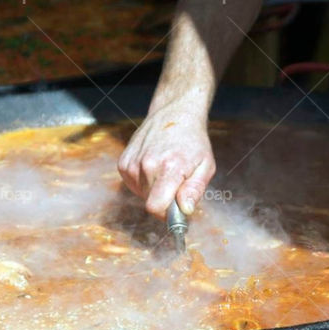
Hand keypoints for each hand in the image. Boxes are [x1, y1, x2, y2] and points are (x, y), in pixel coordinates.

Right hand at [117, 100, 214, 218]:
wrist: (174, 114)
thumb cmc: (193, 141)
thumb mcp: (205, 166)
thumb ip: (195, 190)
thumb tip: (185, 210)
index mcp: (169, 168)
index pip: (156, 207)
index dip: (167, 215)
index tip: (177, 210)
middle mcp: (146, 165)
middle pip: (150, 203)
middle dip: (164, 200)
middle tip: (176, 183)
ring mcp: (132, 164)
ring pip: (142, 194)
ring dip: (154, 189)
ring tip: (165, 171)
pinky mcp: (123, 163)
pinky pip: (133, 185)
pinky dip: (144, 181)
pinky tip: (154, 166)